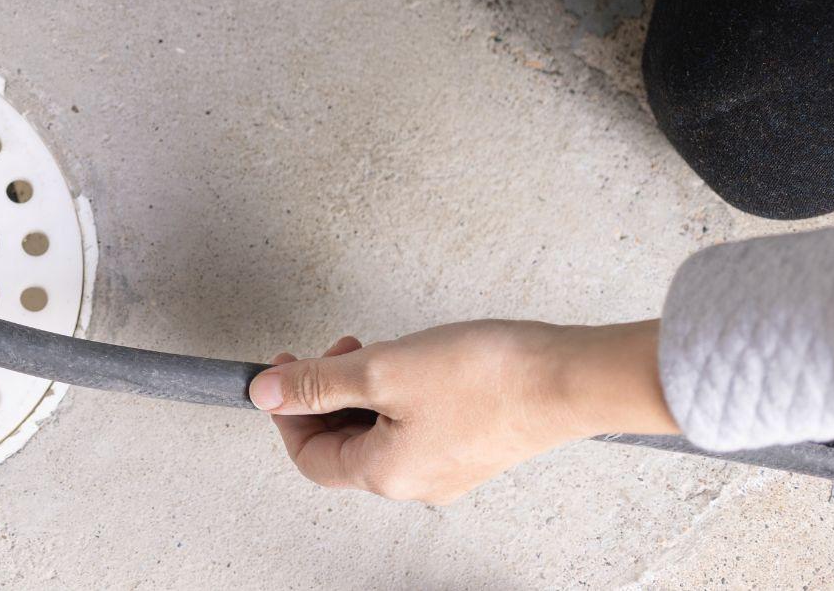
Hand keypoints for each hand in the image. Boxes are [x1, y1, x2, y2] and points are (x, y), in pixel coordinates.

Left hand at [252, 319, 676, 503]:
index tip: (284, 369)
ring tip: (373, 350)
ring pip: (377, 432)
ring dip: (360, 390)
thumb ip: (318, 383)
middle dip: (325, 396)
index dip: (287, 412)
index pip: (310, 458)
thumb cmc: (485, 377)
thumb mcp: (381, 369)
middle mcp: (415, 482)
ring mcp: (447, 467)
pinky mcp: (472, 446)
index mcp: (386, 474)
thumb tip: (264, 392)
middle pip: (342, 446)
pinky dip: (395, 394)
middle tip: (333, 351)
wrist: (568, 377)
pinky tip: (409, 362)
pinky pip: (411, 426)